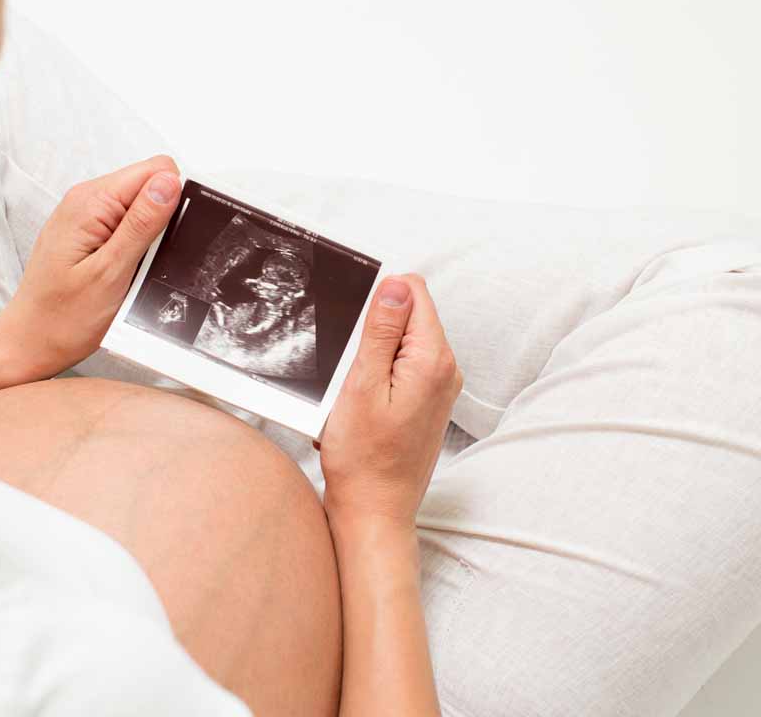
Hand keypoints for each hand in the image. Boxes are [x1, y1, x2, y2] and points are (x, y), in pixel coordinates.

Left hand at [0, 155, 182, 378]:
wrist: (29, 345)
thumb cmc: (63, 319)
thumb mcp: (111, 273)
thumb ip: (142, 224)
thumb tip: (170, 182)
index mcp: (91, 202)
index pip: (156, 170)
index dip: (174, 199)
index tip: (168, 237)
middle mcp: (86, 200)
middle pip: (149, 186)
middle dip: (162, 221)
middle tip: (146, 262)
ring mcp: (85, 217)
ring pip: (141, 208)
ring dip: (149, 239)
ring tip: (133, 271)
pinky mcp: (87, 235)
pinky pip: (126, 227)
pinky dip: (135, 248)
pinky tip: (125, 274)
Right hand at [318, 274, 462, 527]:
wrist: (374, 510)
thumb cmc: (363, 459)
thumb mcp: (362, 385)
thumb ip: (382, 332)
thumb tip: (396, 285)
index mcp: (432, 360)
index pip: (413, 292)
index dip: (378, 299)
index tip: (356, 331)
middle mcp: (445, 370)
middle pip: (408, 315)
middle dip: (373, 331)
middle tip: (351, 370)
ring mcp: (440, 386)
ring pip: (403, 342)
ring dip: (372, 356)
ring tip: (356, 393)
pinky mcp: (429, 400)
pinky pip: (402, 366)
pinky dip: (377, 376)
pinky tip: (362, 404)